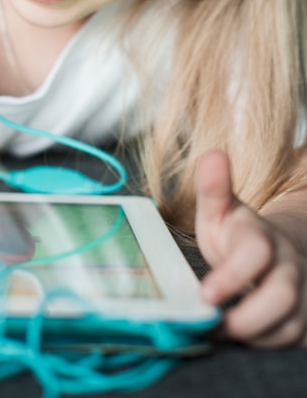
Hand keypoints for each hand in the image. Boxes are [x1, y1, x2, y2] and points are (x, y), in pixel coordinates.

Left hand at [195, 149, 306, 347]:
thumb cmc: (238, 234)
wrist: (277, 252)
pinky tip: (238, 341)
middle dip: (245, 317)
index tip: (205, 293)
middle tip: (209, 325)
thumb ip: (214, 189)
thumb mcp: (221, 210)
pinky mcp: (306, 323)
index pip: (256, 253)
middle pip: (280, 297)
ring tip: (216, 334)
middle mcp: (288, 268)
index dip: (232, 275)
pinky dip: (264, 347)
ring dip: (251, 336)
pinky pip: (292, 345)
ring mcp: (302, 297)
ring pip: (288, 328)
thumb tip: (211, 155)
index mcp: (262, 238)